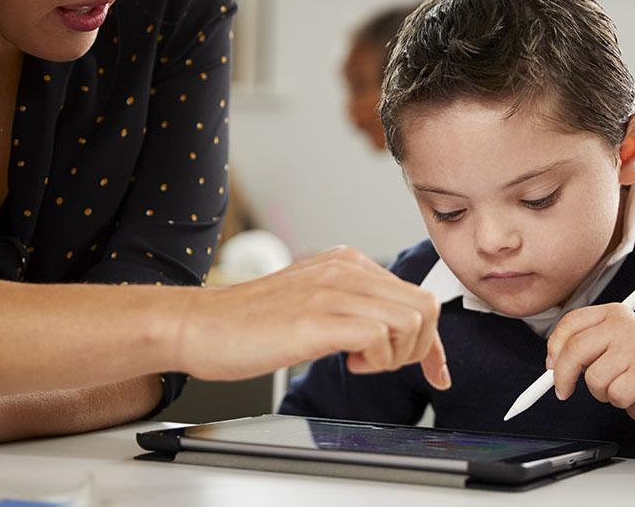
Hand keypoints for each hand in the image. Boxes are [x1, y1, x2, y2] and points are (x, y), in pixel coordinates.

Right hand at [173, 246, 449, 389]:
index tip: (436, 372)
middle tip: (380, 364)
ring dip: (396, 355)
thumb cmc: (250, 323)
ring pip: (411, 320)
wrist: (199, 325)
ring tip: (359, 362)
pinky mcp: (316, 318)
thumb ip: (353, 308)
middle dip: (418, 349)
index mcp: (348, 262)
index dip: (433, 343)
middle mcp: (346, 269)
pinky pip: (380, 335)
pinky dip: (375, 359)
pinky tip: (347, 363)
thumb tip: (393, 334)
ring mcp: (332, 290)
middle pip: (425, 307)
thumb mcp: (314, 302)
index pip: (417, 297)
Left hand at [546, 303, 634, 428]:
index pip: (570, 323)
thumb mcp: (606, 346)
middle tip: (564, 390)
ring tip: (615, 384)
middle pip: (575, 349)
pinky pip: (613, 394)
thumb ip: (579, 347)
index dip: (554, 347)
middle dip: (563, 376)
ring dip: (599, 391)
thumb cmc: (633, 366)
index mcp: (613, 313)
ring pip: (593, 377)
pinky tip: (629, 392)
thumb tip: (552, 362)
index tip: (551, 365)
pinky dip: (617, 400)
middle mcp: (625, 325)